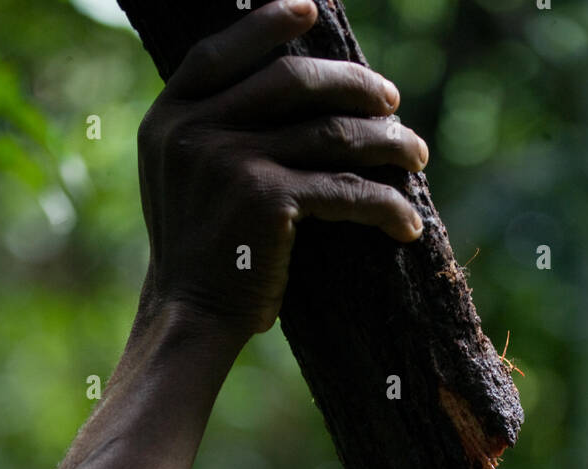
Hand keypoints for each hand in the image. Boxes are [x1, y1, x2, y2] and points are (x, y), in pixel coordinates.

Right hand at [137, 0, 427, 342]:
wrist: (190, 319)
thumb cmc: (201, 258)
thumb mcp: (183, 180)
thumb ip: (211, 131)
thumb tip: (281, 88)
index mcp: (170, 118)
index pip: (222, 51)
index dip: (268, 24)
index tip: (312, 10)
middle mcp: (195, 130)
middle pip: (291, 82)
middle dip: (353, 86)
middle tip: (392, 102)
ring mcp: (230, 160)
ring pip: (330, 133)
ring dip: (385, 144)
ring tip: (417, 156)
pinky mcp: (267, 199)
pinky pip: (345, 191)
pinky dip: (385, 207)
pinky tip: (407, 224)